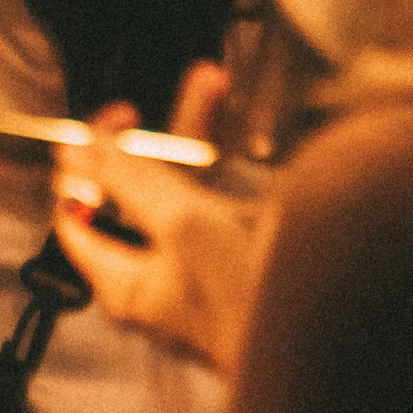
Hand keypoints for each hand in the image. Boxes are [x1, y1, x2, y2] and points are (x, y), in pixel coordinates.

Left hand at [50, 68, 271, 379]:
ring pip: (184, 185)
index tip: (117, 118)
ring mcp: (201, 262)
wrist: (335, 330)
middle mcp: (158, 273)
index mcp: (125, 283)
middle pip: (137, 191)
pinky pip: (223, 194)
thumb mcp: (180, 226)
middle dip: (159, 133)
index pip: (80, 213)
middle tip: (182, 87)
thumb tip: (77, 150)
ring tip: (215, 82)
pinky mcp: (240, 251)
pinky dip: (231, 155)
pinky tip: (244, 121)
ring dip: (197, 132)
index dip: (88, 161)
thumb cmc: (251, 299)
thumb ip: (128, 181)